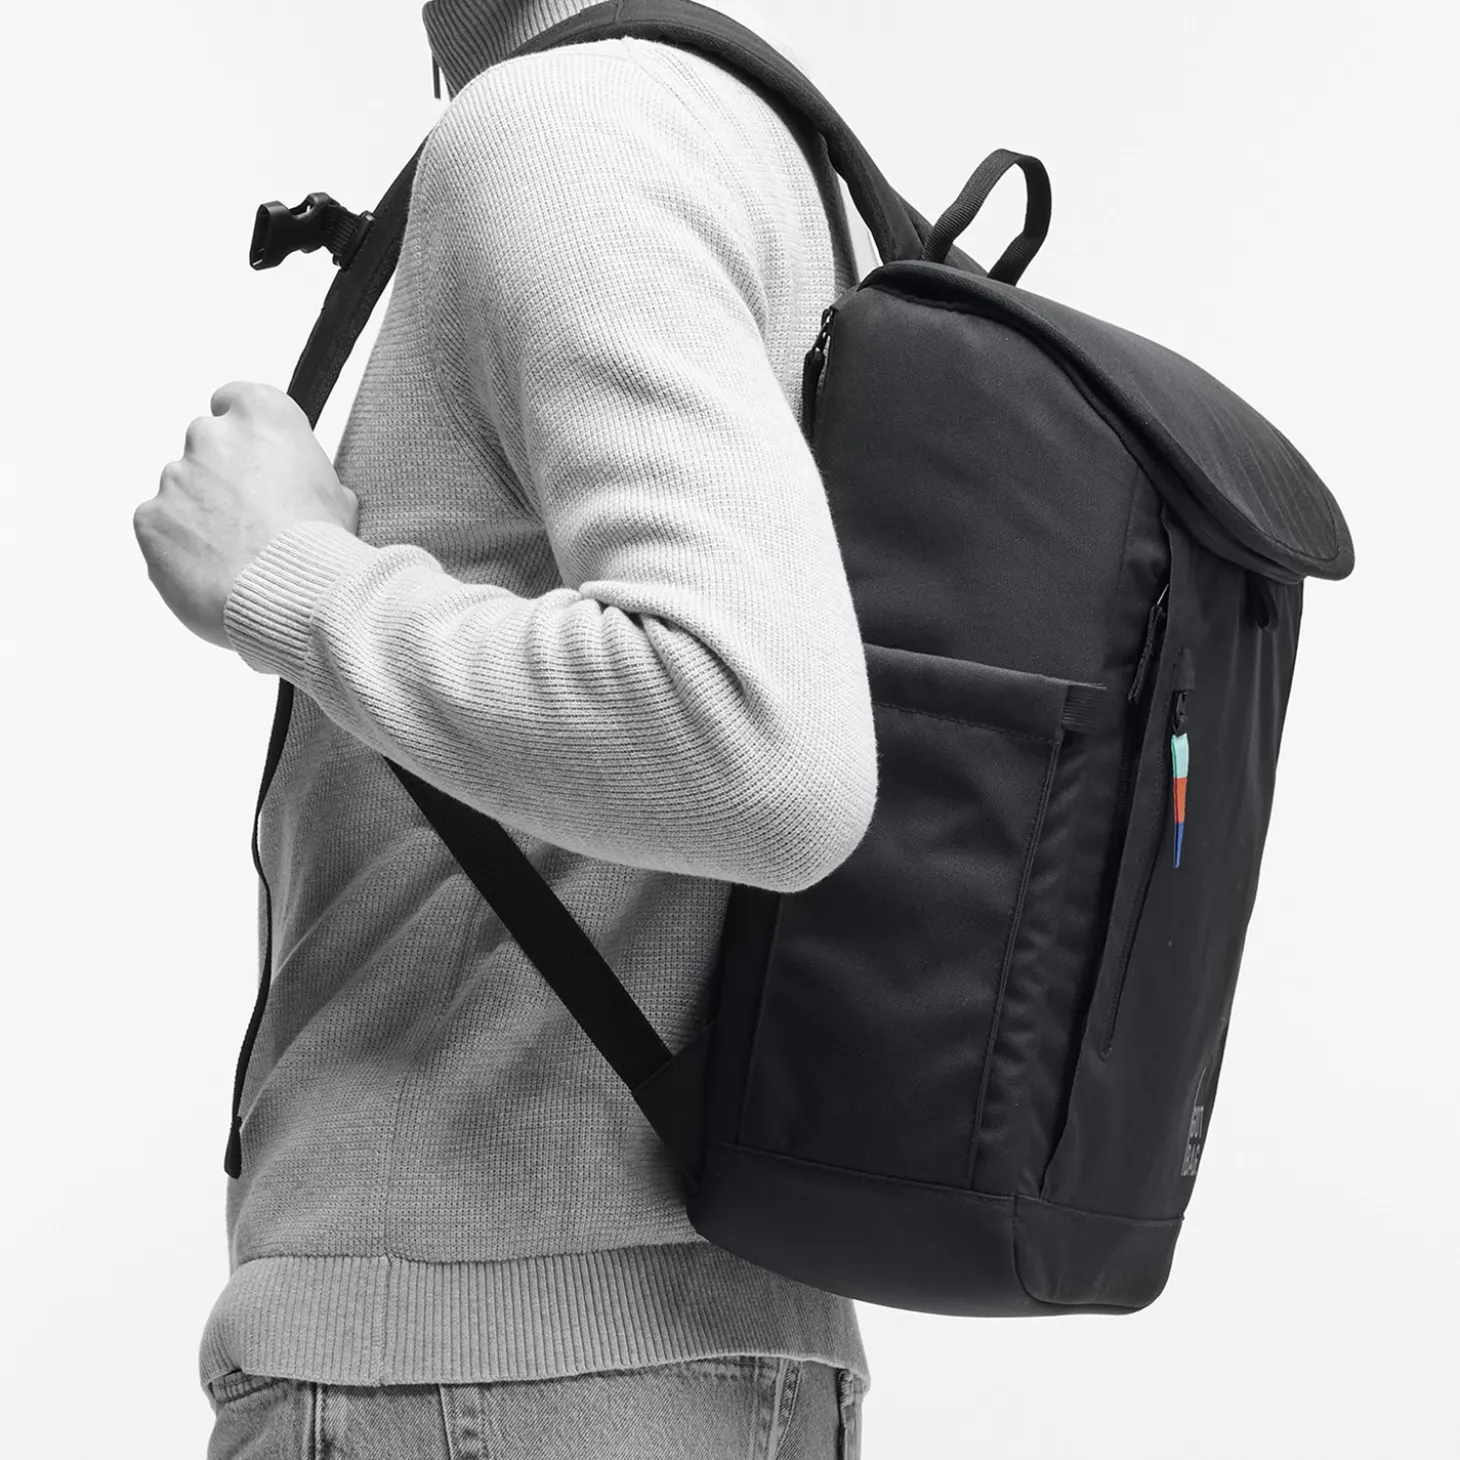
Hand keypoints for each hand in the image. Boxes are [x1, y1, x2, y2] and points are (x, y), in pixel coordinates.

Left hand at [134, 381, 359, 649]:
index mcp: (264, 416)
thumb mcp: (339, 500)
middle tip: (251, 522)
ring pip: (182, 493)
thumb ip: (307, 480)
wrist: (295, 596)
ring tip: (237, 560)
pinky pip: (160, 530)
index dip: (244, 433)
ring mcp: (174, 476)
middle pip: (207, 448)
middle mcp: (212, 435)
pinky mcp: (149, 518)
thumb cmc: (323, 548)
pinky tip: (213, 574)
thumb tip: (302, 493)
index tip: (252, 456)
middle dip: (222, 479)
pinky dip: (178, 549)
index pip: (235, 399)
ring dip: (201, 517)